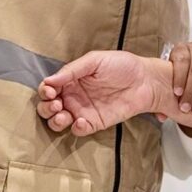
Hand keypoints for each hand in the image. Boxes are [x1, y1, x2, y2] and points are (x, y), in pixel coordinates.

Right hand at [36, 51, 168, 136]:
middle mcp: (73, 96)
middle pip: (48, 107)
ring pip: (58, 122)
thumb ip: (72, 70)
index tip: (51, 91)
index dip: (45, 91)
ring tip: (63, 115)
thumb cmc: (121, 65)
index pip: (49, 88)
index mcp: (71, 79)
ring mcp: (82, 110)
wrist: (145, 81)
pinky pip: (78, 130)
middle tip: (56, 104)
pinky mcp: (94, 123)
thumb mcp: (95, 60)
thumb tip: (49, 80)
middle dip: (46, 108)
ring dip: (55, 121)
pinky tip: (81, 121)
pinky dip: (76, 128)